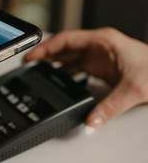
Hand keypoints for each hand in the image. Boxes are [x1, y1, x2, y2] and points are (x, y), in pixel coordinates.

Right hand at [23, 27, 147, 130]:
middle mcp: (98, 47)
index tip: (31, 56)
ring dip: (53, 65)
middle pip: (63, 48)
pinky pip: (76, 67)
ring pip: (68, 58)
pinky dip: (64, 73)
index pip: (66, 40)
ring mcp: (99, 57)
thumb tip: (90, 122)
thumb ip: (109, 109)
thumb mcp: (133, 90)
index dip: (45, 47)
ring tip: (37, 74)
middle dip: (45, 56)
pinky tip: (56, 81)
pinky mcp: (100, 67)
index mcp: (102, 41)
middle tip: (28, 66)